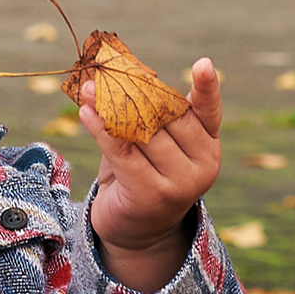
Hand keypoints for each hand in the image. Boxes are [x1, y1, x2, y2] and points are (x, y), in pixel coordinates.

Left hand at [83, 58, 221, 284]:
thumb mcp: (154, 142)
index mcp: (208, 143)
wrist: (136, 230)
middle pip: (167, 116)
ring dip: (109, 108)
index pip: (209, 111)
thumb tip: (119, 75)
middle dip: (133, 92)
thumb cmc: (144, 173)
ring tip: (89, 90)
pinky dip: (101, 129)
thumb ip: (148, 114)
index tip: (202, 63)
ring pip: (141, 133)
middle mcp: (203, 164)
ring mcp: (180, 183)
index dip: (207, 87)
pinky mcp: (151, 195)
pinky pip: (121, 152)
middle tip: (106, 74)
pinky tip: (86, 112)